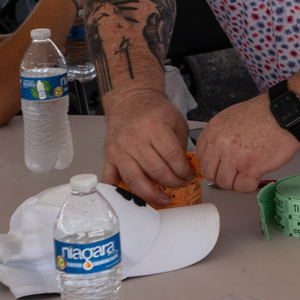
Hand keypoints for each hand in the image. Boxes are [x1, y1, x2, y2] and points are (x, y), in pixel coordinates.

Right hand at [100, 89, 191, 203]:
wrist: (130, 100)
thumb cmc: (154, 111)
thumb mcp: (176, 122)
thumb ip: (181, 145)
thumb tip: (186, 169)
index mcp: (155, 129)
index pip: (173, 158)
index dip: (184, 171)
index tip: (190, 176)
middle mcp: (135, 140)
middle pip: (156, 171)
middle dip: (172, 183)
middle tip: (180, 185)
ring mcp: (120, 149)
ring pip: (135, 179)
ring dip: (151, 193)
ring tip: (162, 199)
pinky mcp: (109, 156)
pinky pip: (110, 177)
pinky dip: (117, 191)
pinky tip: (127, 199)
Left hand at [193, 94, 299, 193]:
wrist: (285, 113)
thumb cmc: (264, 114)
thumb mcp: (231, 118)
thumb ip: (220, 136)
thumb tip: (216, 154)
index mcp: (214, 130)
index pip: (201, 157)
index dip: (213, 164)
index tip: (221, 165)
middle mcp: (220, 144)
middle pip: (209, 173)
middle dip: (221, 176)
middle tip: (235, 172)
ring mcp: (235, 157)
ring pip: (224, 183)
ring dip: (236, 181)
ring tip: (248, 172)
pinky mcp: (251, 167)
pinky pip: (241, 187)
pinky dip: (249, 185)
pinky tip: (256, 175)